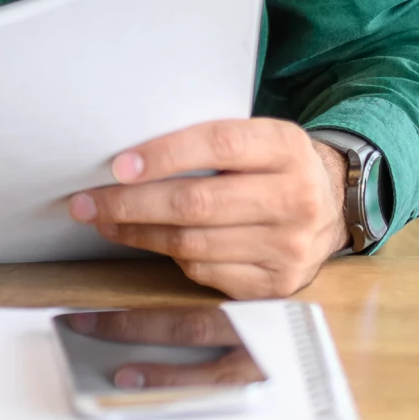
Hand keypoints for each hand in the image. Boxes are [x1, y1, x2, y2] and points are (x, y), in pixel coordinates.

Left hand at [68, 118, 348, 298]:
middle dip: (131, 203)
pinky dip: (169, 257)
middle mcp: (294, 199)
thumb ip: (206, 141)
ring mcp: (290, 247)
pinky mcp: (278, 283)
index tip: (118, 165)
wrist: (332, 205)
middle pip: (197, 203)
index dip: (164, 155)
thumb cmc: (271, 162)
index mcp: (285, 147)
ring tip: (103, 220)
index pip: (217, 145)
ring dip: (138, 233)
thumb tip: (128, 157)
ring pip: (194, 243)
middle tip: (87, 201)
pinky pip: (207, 272)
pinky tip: (146, 241)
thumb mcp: (255, 136)